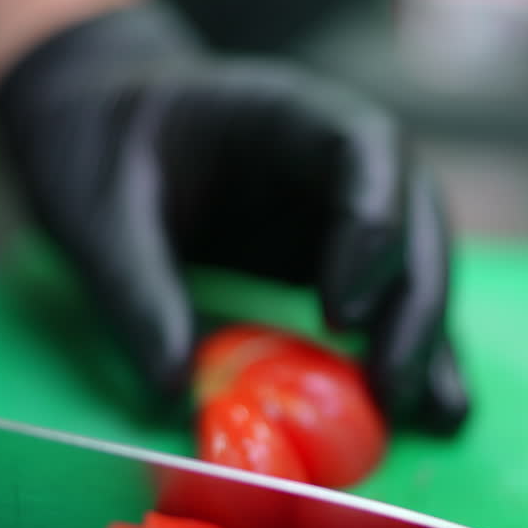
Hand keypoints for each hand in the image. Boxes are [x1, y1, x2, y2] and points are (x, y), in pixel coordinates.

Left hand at [0, 0, 468, 431]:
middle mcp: (335, 159)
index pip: (366, 149)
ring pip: (417, 263)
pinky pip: (389, 301)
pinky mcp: (336, 256)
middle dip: (414, 304)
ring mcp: (342, 209)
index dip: (374, 225)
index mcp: (286, 113)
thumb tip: (177, 389)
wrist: (101, 130)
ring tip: (422, 415)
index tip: (341, 314)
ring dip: (424, 337)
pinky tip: (429, 412)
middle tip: (389, 389)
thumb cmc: (99, 146)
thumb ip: (136, 289)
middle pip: (414, 217)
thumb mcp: (97, 213)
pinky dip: (410, 351)